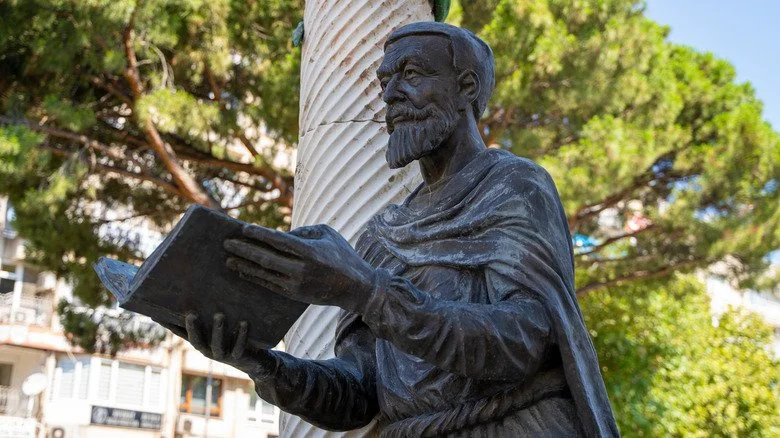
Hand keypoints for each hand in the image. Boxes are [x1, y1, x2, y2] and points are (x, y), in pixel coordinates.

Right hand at [164, 312, 275, 377]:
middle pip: (196, 340)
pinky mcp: (238, 358)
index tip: (155, 313)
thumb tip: (200, 290)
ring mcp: (223, 355)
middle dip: (193, 327)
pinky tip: (244, 323)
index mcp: (200, 341)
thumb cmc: (233, 338)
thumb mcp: (219, 326)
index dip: (169, 325)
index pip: (181, 333)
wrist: (254, 361)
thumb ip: (209, 313)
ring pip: (217, 345)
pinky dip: (241, 336)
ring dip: (218, 330)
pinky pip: (238, 348)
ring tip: (220, 315)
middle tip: (190, 313)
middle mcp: (208, 350)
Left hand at [224, 224, 375, 312]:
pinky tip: (243, 272)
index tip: (242, 228)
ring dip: (244, 266)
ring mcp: (296, 284)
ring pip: (264, 274)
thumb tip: (279, 235)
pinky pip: (269, 285)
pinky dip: (254, 278)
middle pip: (266, 258)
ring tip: (228, 259)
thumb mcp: (327, 234)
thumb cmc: (342, 255)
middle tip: (226, 243)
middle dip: (244, 250)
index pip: (278, 241)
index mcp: (310, 252)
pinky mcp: (294, 295)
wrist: (356, 287)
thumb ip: (303, 231)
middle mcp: (301, 269)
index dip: (259, 234)